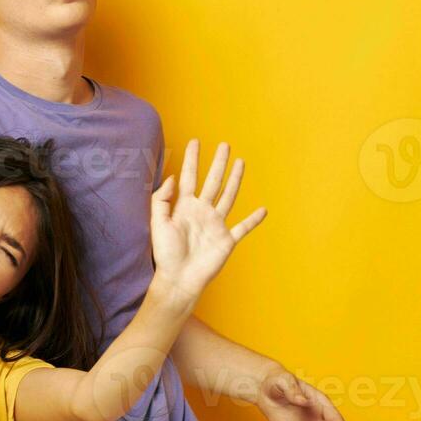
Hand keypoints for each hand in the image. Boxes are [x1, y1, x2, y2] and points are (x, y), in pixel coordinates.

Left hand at [151, 139, 266, 300]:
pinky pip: (243, 227)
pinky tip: (263, 210)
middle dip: (218, 163)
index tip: (195, 141)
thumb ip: (162, 199)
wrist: (179, 279)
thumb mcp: (158, 223)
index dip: (192, 159)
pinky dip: (254, 220)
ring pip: (229, 196)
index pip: (189, 177)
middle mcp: (202, 211)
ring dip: (235, 180)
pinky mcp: (227, 240)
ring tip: (241, 162)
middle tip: (224, 145)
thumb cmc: (166, 254)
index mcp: (184, 206)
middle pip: (213, 181)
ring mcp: (216, 224)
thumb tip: (173, 177)